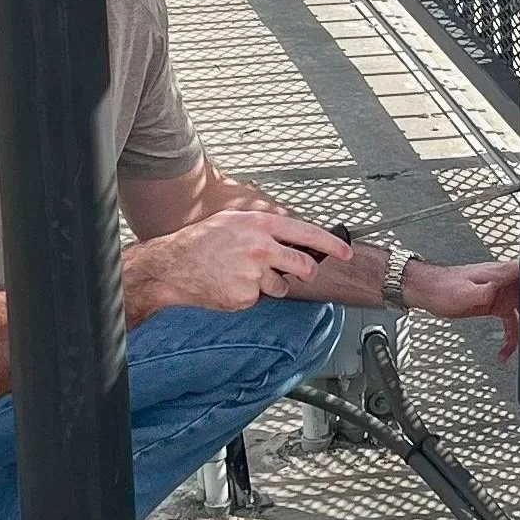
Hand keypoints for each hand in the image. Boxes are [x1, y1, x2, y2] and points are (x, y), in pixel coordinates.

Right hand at [132, 209, 349, 311]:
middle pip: (303, 265)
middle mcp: (262, 248)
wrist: (173, 266)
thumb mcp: (234, 221)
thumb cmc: (201, 242)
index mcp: (261, 225)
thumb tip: (291, 234)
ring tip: (241, 274)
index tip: (346, 252)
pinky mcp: (246, 296)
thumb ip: (264, 226)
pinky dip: (248, 295)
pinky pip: (259, 298)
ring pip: (281, 286)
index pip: (307, 234)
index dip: (331, 245)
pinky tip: (230, 284)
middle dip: (306, 272)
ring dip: (269, 285)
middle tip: (297, 272)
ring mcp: (254, 274)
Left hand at [406, 259, 519, 359]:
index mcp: (500, 273)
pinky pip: (512, 321)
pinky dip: (511, 337)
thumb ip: (483, 292)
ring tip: (517, 348)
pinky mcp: (496, 304)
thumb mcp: (463, 293)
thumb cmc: (442, 289)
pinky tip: (505, 351)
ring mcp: (501, 293)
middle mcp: (504, 282)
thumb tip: (499, 290)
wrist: (429, 293)